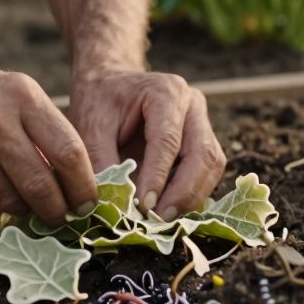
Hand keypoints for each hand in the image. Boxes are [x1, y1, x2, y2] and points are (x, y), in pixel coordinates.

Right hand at [0, 54, 97, 223]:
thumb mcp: (14, 94)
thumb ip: (44, 132)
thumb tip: (75, 185)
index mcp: (21, 96)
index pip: (68, 151)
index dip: (83, 186)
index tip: (88, 204)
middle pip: (40, 184)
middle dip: (56, 210)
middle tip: (61, 217)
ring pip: (9, 200)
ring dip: (22, 209)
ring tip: (24, 201)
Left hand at [68, 69, 225, 219]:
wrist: (109, 84)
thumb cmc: (100, 101)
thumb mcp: (91, 125)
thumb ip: (102, 161)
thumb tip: (115, 203)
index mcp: (166, 92)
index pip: (168, 140)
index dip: (158, 177)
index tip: (144, 206)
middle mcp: (192, 105)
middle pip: (202, 154)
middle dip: (184, 192)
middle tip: (160, 219)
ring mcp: (202, 122)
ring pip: (212, 165)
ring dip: (193, 196)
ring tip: (165, 220)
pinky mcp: (202, 141)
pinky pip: (207, 171)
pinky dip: (194, 194)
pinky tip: (172, 210)